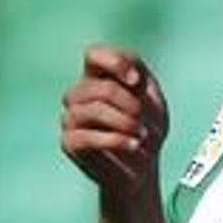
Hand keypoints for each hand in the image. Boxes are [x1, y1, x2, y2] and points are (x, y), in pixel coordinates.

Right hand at [60, 45, 169, 193]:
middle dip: (130, 104)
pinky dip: (116, 140)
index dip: (115, 63)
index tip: (136, 81)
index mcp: (99, 78)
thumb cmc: (147, 130)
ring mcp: (71, 118)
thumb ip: (142, 80)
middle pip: (100, 87)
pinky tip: (133, 145)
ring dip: (125, 123)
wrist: (143, 168)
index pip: (94, 54)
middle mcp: (80, 95)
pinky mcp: (69, 142)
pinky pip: (86, 136)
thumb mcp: (154, 100)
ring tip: (142, 135)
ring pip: (92, 110)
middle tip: (144, 120)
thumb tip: (131, 77)